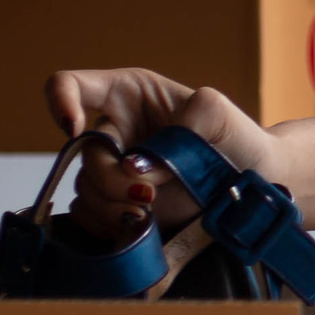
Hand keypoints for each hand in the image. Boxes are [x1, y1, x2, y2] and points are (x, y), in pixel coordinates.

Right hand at [43, 69, 284, 238]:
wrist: (254, 191)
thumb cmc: (238, 141)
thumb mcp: (217, 112)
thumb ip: (178, 123)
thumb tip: (137, 166)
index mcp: (128, 95)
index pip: (70, 86)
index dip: (61, 103)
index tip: (75, 128)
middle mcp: (114, 132)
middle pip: (81, 152)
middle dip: (110, 177)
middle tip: (146, 195)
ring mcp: (113, 172)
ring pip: (84, 188)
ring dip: (111, 206)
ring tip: (148, 215)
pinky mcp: (117, 207)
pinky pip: (89, 218)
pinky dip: (108, 227)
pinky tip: (139, 229)